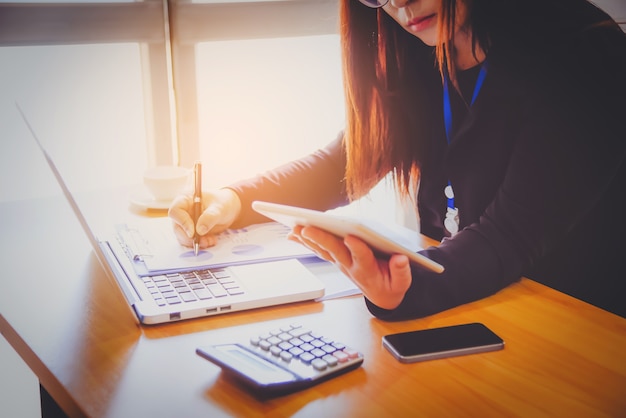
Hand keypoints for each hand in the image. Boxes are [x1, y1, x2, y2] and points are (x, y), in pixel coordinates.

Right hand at [168, 188, 241, 248]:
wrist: (228, 210)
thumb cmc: (222, 204)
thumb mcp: (219, 208)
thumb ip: (210, 217)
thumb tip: (199, 231)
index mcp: (185, 200)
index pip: (175, 211)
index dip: (182, 223)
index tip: (193, 233)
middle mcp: (182, 212)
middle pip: (177, 227)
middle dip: (189, 237)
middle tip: (203, 241)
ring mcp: (185, 223)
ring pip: (183, 237)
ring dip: (195, 242)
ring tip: (210, 241)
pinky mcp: (190, 232)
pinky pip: (190, 241)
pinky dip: (200, 244)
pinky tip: (211, 241)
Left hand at [289, 225, 411, 309]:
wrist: (381, 296)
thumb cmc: (391, 285)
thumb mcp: (402, 283)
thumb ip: (402, 272)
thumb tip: (401, 258)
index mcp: (369, 270)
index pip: (363, 258)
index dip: (357, 248)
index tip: (352, 238)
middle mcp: (351, 266)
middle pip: (336, 251)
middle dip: (321, 239)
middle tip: (307, 229)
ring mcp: (341, 263)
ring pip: (324, 250)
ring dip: (309, 239)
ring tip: (295, 228)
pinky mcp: (337, 259)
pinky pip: (319, 250)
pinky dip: (306, 242)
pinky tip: (293, 234)